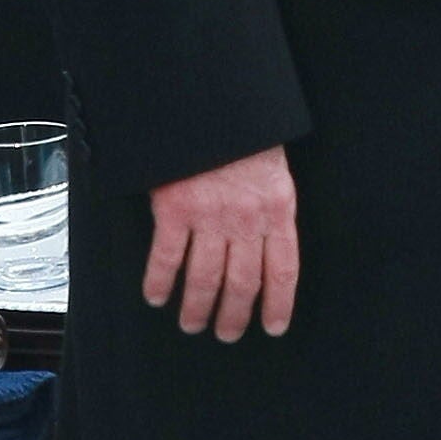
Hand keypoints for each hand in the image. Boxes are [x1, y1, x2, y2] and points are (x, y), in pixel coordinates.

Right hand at [144, 145, 298, 341]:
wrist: (211, 104)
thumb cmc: (245, 136)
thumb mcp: (274, 172)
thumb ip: (270, 210)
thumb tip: (266, 247)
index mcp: (278, 210)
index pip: (283, 270)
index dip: (278, 304)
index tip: (273, 328)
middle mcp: (246, 220)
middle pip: (243, 282)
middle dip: (234, 315)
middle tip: (226, 335)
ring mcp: (210, 217)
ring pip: (206, 278)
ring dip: (198, 308)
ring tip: (192, 324)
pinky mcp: (175, 210)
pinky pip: (167, 258)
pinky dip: (160, 283)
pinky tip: (157, 297)